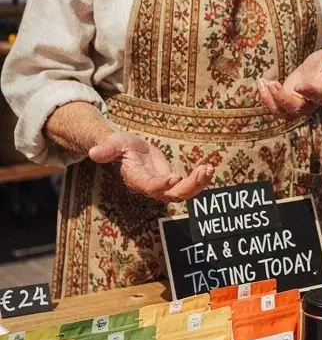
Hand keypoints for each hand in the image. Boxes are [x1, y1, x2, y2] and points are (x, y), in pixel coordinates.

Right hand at [89, 133, 213, 202]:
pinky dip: (200, 179)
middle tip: (202, 172)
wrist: (127, 150)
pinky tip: (209, 168)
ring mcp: (162, 186)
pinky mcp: (171, 181)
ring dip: (198, 184)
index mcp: (136, 179)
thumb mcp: (112, 144)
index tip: (174, 176)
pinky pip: (188, 185)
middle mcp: (150, 187)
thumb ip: (106, 150)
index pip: (150, 187)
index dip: (161, 185)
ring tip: (208, 169)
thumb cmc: (118, 146)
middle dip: (188, 186)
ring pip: (182, 193)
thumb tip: (93, 152)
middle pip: (171, 195)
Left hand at [258, 45, 321, 118]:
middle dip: (283, 99)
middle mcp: (310, 102)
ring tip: (264, 82)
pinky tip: (262, 81)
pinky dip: (266, 97)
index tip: (299, 86)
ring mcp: (296, 105)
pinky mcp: (285, 104)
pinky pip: (274, 107)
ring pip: (283, 112)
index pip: (318, 95)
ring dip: (271, 100)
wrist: (316, 76)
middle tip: (273, 84)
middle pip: (296, 109)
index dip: (309, 92)